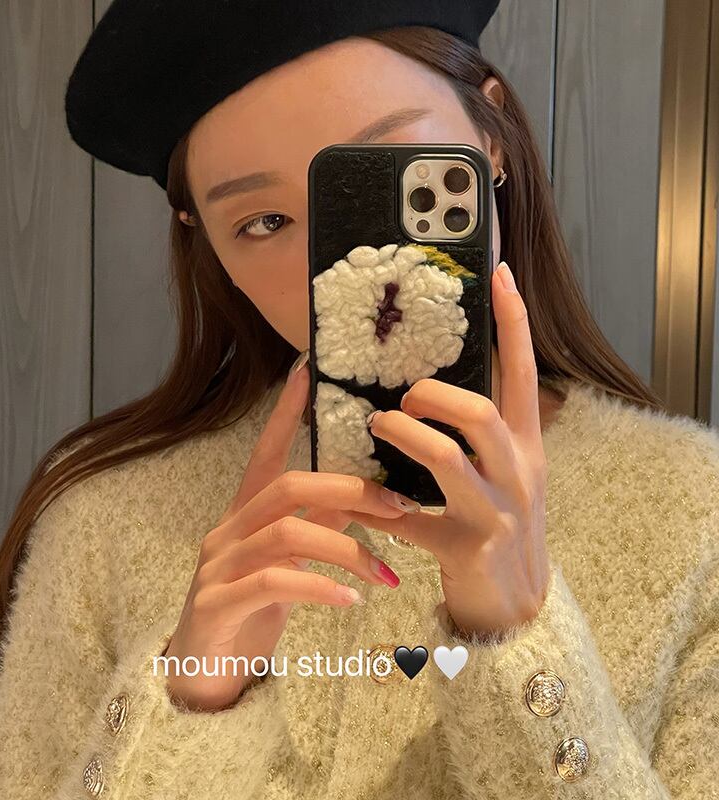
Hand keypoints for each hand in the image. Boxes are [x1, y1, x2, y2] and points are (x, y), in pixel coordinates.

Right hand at [164, 362, 412, 710]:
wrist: (203, 676)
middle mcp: (227, 531)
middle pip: (285, 486)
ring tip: (384, 573)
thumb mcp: (289, 564)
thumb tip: (361, 499)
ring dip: (345, 548)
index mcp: (244, 515)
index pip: (265, 453)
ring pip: (285, 533)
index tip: (307, 373)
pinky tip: (349, 598)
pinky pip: (273, 583)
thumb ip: (317, 529)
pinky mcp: (217, 603)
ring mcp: (217, 566)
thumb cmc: (250, 612)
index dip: (285, 414)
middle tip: (397, 506)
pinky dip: (317, 586)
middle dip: (346, 488)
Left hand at [347, 261, 550, 639]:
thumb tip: (429, 388)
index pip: (523, 373)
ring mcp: (493, 512)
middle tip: (405, 396)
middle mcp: (517, 472)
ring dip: (404, 436)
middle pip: (481, 414)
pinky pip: (408, 520)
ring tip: (379, 425)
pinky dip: (373, 508)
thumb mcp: (505, 472)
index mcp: (526, 445)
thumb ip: (478, 433)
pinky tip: (350, 501)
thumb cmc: (502, 522)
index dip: (513, 323)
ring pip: (447, 460)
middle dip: (434, 396)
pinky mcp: (464, 548)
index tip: (499, 273)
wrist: (517, 601)